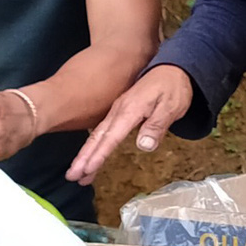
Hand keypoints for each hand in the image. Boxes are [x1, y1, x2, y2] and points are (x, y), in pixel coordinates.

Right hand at [66, 66, 193, 185]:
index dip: (99, 154)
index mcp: (130, 110)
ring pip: (97, 135)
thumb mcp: (171, 107)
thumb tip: (144, 145)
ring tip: (76, 173)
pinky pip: (103, 131)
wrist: (172, 68)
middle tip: (72, 176)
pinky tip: (90, 155)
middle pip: (98, 137)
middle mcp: (119, 111)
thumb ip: (157, 125)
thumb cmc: (173, 87)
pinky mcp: (120, 112)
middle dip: (84, 158)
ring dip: (86, 155)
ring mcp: (118, 111)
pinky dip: (95, 145)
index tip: (87, 169)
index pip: (112, 136)